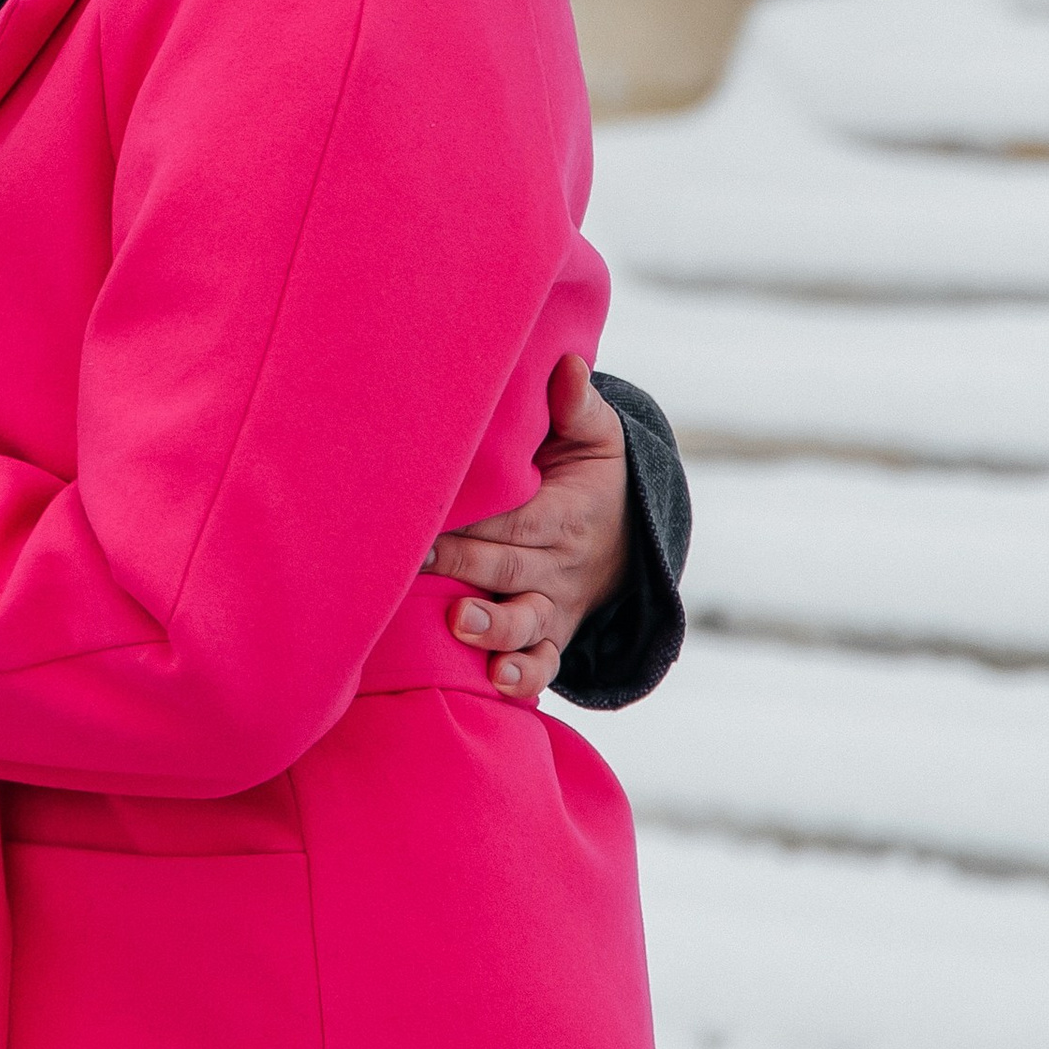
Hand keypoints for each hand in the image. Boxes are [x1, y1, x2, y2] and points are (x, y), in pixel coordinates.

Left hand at [426, 356, 629, 706]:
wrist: (630, 539)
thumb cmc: (593, 477)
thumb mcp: (600, 438)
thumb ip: (579, 406)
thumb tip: (567, 365)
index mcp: (563, 512)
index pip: (517, 515)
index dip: (476, 516)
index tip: (427, 511)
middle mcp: (557, 565)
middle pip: (507, 566)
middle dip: (464, 564)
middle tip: (418, 559)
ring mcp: (553, 606)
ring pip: (526, 624)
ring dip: (495, 628)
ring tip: (461, 623)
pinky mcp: (550, 636)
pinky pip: (545, 665)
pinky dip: (524, 678)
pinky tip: (496, 683)